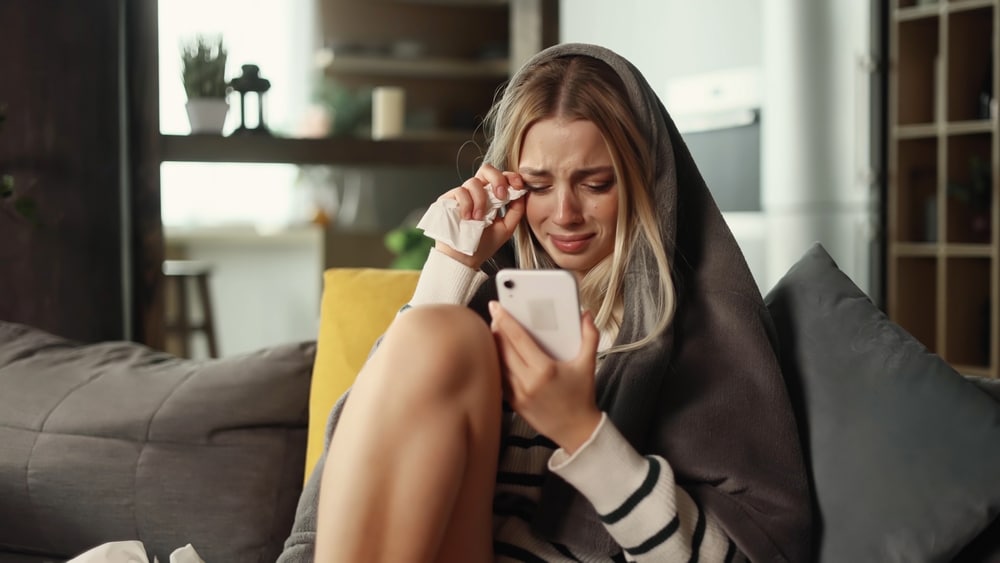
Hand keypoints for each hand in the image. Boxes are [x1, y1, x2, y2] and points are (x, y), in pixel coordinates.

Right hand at [434, 164, 525, 269]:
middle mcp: (477, 193)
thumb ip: (516, 210)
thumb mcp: (506, 228)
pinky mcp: (448, 199)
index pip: (501, 177)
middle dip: (497, 179)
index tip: (518, 186)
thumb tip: (522, 193)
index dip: (510, 177)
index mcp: (491, 197)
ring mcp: (463, 195)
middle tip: (501, 196)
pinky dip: (466, 204)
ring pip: (473, 182)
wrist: (464, 259)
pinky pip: (460, 192)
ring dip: (481, 200)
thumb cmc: (483, 245)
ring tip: (479, 218)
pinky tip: (467, 217)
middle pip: (487, 169)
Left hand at [488, 301, 601, 453]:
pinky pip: (499, 379)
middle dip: (497, 330)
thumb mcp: (588, 365)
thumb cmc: (581, 398)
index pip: (518, 339)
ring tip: (496, 333)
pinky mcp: (513, 403)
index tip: (497, 307)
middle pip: (503, 349)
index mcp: (544, 370)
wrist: (576, 431)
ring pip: (498, 364)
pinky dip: (497, 365)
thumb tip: (586, 316)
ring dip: (495, 347)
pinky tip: (499, 356)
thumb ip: (590, 337)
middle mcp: (527, 382)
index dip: (505, 320)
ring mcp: (517, 394)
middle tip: (497, 317)